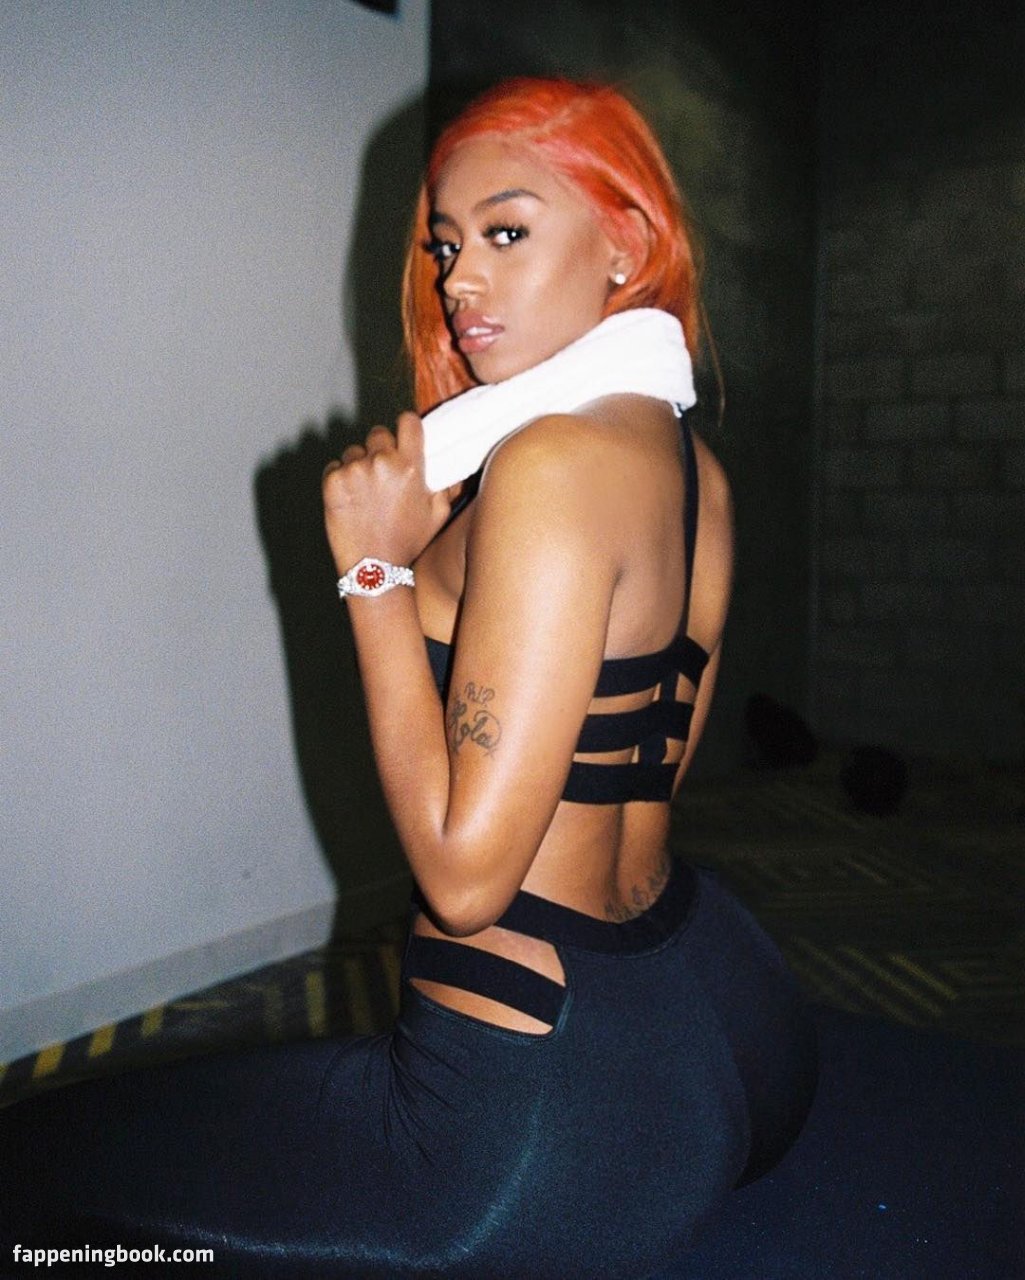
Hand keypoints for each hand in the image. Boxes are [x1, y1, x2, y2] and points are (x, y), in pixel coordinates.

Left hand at [322, 411, 452, 573]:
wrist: (374, 568)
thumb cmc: (408, 543)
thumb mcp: (439, 514)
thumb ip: (445, 484)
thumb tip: (450, 466)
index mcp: (411, 466)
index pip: (408, 421)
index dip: (406, 426)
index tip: (403, 435)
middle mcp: (382, 463)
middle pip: (378, 433)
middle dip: (380, 450)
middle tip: (382, 474)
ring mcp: (354, 471)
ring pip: (354, 451)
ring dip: (358, 465)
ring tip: (365, 494)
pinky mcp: (332, 481)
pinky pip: (335, 467)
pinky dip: (340, 479)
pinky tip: (351, 500)